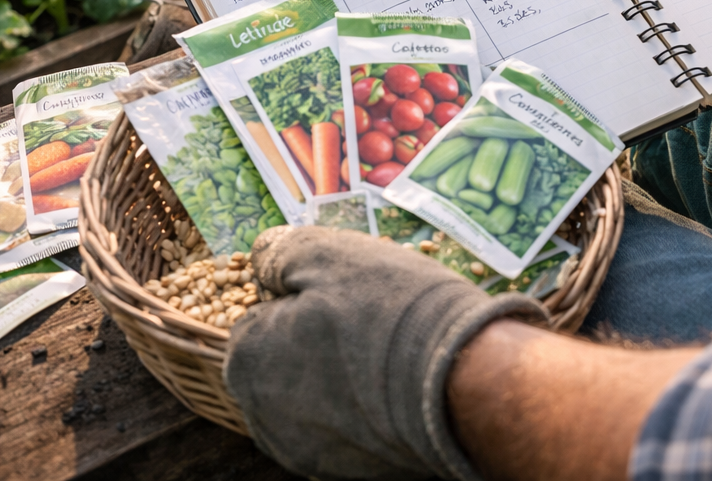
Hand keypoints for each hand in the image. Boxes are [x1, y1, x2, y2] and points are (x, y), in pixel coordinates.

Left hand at [223, 226, 549, 480]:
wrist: (465, 382)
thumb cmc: (391, 311)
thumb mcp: (328, 255)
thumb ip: (279, 252)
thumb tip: (262, 256)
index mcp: (246, 361)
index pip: (260, 316)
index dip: (302, 297)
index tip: (344, 293)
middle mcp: (262, 417)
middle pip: (283, 360)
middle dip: (314, 339)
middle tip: (367, 319)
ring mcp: (306, 451)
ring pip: (312, 396)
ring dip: (336, 375)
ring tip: (385, 353)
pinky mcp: (348, 471)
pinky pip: (343, 427)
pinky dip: (362, 408)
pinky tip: (396, 388)